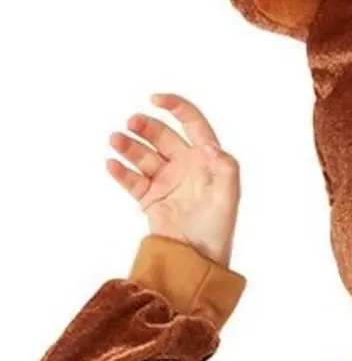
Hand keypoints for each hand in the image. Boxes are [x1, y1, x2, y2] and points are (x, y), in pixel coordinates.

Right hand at [106, 93, 239, 268]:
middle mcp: (184, 165)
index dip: (175, 106)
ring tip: (115, 140)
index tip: (155, 99)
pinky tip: (112, 163)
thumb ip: (225, 166)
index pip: (191, 122)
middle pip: (161, 135)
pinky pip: (132, 179)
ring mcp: (165, 181)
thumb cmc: (218, 230)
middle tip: (131, 123)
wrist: (196, 261)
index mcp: (205, 159)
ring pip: (142, 154)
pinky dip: (120, 171)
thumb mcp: (229, 195)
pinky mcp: (150, 198)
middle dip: (145, 126)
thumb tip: (208, 144)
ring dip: (128, 145)